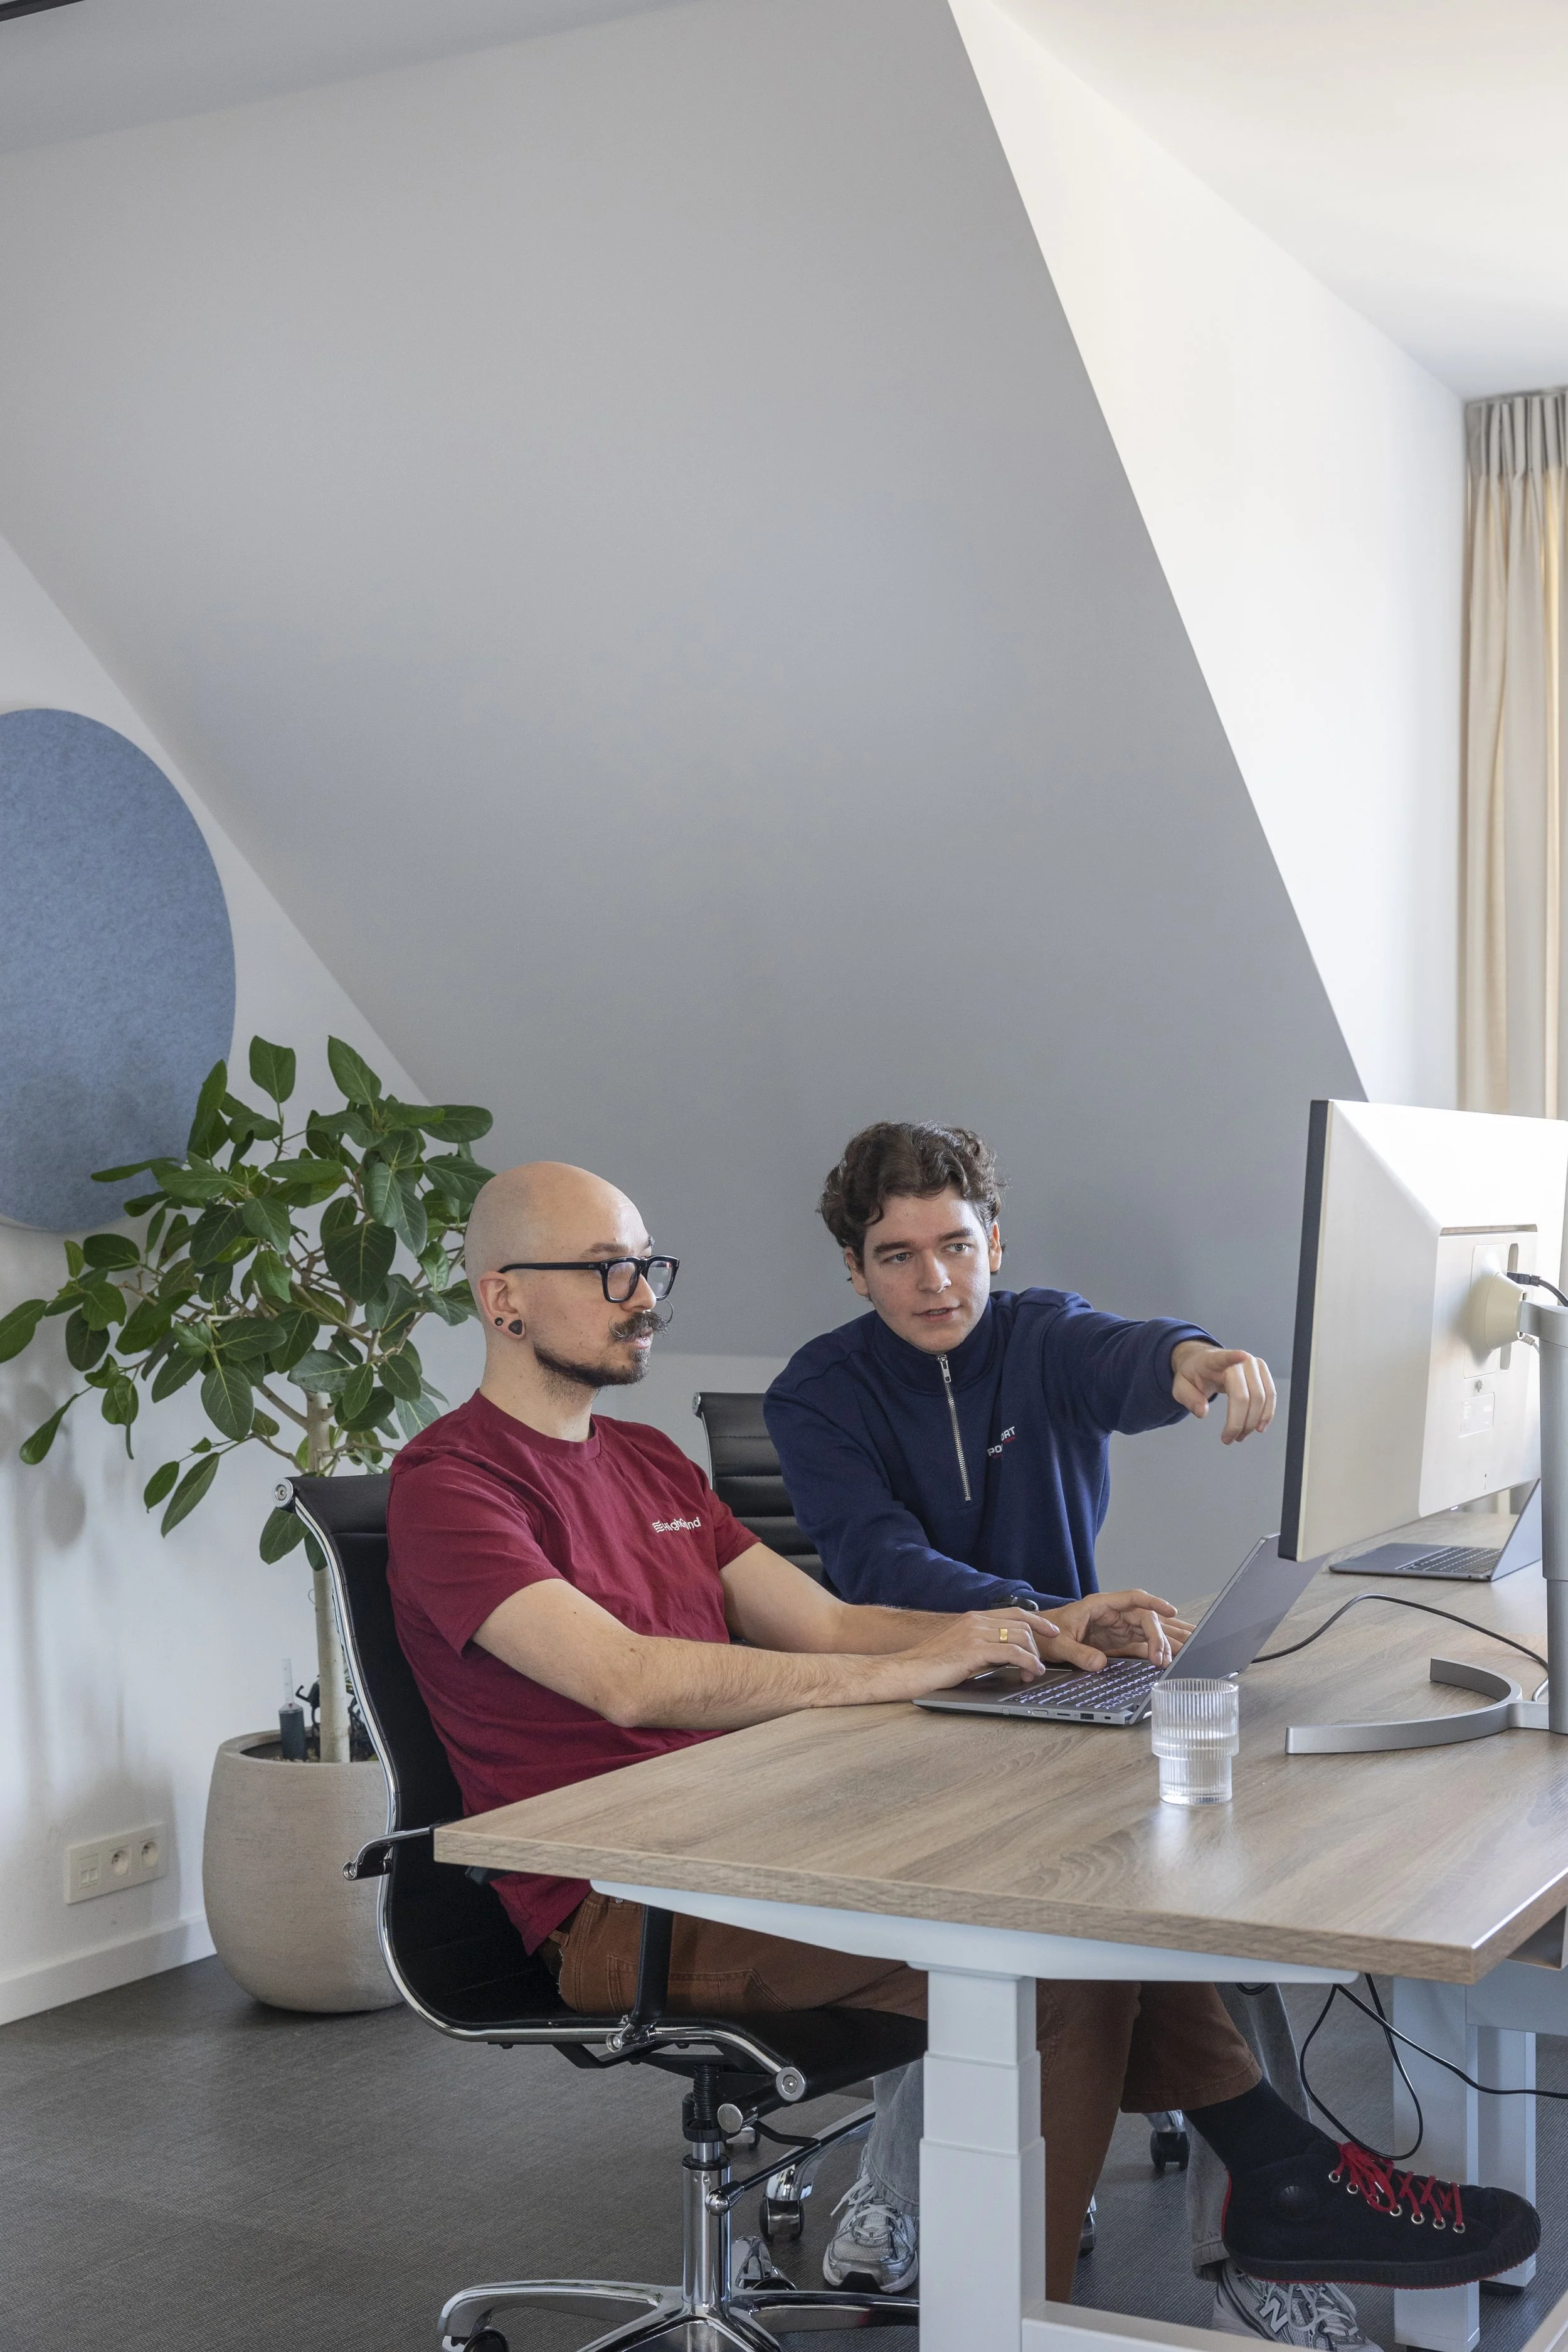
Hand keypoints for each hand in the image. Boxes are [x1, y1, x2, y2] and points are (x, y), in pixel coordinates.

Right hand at [890, 1606, 1051, 1698]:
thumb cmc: (931, 1665)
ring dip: (1034, 1656)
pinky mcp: (974, 1650)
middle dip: (1038, 1644)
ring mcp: (975, 1633)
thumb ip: (982, 1646)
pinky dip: (1028, 1662)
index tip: (1052, 1630)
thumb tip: (1005, 1655)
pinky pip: (1012, 1652)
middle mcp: (976, 1621)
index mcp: (973, 1618)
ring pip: (1019, 1636)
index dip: (1037, 1620)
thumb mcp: (961, 1649)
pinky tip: (1030, 1671)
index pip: (1014, 1612)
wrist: (908, 1670)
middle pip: (1021, 1624)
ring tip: (1035, 1672)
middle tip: (1041, 1664)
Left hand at [1035, 1590, 1191, 1672]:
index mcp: (1100, 1606)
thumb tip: (1099, 1663)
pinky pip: (1141, 1645)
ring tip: (1179, 1656)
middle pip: (1145, 1619)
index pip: (1132, 1599)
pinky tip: (1168, 1658)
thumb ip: (1077, 1652)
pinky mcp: (1117, 1643)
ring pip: (1147, 1632)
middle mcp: (1113, 1615)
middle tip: (1163, 1658)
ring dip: (1163, 1643)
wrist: (1037, 1640)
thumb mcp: (1058, 1643)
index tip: (1170, 1610)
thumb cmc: (1045, 1634)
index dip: (1153, 1602)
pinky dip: (1154, 1651)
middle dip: (1159, 1636)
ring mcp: (1117, 1629)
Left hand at [1171, 1340, 1274, 1442]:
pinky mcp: (1263, 1372)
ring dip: (1253, 1422)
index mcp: (1213, 1360)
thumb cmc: (1194, 1373)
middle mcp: (1238, 1360)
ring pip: (1261, 1397)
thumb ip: (1188, 1399)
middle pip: (1244, 1394)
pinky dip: (1266, 1414)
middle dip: (1239, 1422)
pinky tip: (1258, 1426)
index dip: (1233, 1357)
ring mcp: (1253, 1364)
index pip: (1223, 1357)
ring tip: (1241, 1436)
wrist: (1203, 1362)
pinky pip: (1270, 1395)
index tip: (1241, 1356)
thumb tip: (1202, 1412)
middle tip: (1229, 1438)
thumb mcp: (1180, 1386)